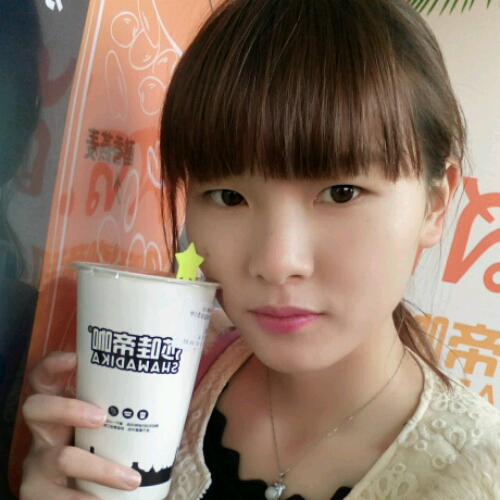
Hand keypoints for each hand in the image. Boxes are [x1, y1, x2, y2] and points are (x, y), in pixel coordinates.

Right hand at [20, 351, 141, 498]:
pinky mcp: (35, 493)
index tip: (75, 357)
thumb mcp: (105, 427)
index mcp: (58, 408)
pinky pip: (56, 499)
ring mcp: (35, 462)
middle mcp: (42, 431)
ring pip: (59, 458)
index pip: (44, 378)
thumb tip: (174, 391)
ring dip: (100, 469)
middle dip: (68, 408)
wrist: (81, 495)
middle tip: (102, 417)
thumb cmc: (100, 449)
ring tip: (131, 479)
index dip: (53, 364)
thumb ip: (123, 410)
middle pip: (35, 407)